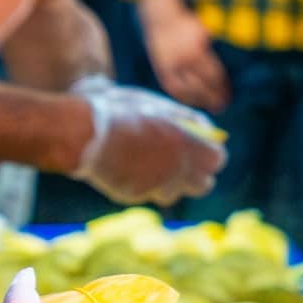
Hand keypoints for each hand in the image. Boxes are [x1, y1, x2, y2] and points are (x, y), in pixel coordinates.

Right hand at [74, 79, 225, 204]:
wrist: (84, 131)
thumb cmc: (121, 110)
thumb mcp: (157, 105)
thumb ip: (182, 120)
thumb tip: (202, 128)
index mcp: (189, 143)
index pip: (217, 158)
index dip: (210, 154)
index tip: (203, 149)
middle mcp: (178, 169)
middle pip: (202, 184)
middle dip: (195, 176)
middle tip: (183, 164)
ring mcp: (156, 186)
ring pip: (173, 193)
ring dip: (166, 183)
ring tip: (147, 162)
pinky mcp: (135, 196)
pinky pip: (145, 193)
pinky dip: (140, 184)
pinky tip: (125, 166)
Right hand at [138, 0, 228, 112]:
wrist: (162, 20)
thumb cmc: (188, 27)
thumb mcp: (204, 35)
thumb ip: (211, 54)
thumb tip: (222, 77)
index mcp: (196, 51)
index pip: (212, 75)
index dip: (221, 87)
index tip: (228, 94)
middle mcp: (183, 61)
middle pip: (200, 86)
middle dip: (213, 98)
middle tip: (222, 105)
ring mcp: (170, 67)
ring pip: (186, 91)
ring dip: (200, 101)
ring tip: (210, 107)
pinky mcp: (162, 71)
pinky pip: (173, 90)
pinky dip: (184, 98)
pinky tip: (194, 102)